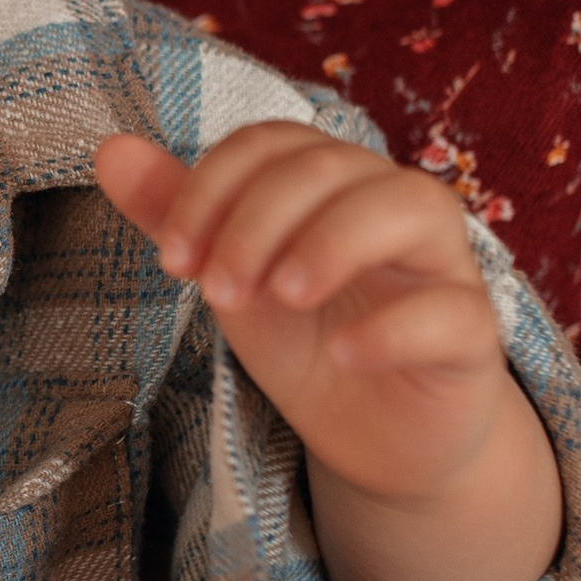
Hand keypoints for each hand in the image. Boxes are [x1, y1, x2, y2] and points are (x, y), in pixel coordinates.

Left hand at [95, 119, 560, 580]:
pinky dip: (391, 328)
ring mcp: (442, 264)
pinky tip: (341, 355)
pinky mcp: (471, 333)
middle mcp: (393, 205)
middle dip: (258, 222)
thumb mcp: (233, 277)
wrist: (382, 437)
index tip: (171, 260)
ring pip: (410, 206)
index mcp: (333, 182)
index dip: (214, 187)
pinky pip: (449, 310)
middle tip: (217, 294)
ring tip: (280, 299)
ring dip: (332, 242)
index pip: (275, 143)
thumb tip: (110, 149)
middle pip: (332, 167)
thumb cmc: (311, 338)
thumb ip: (177, 214)